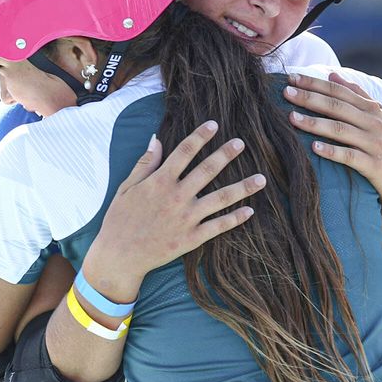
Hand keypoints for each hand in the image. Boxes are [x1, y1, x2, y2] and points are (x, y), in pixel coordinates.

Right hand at [83, 121, 265, 296]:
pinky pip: (218, 226)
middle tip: (241, 143)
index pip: (184, 152)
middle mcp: (177, 197)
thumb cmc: (119, 220)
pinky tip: (250, 210)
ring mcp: (186, 218)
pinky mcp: (192, 238)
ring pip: (221, 199)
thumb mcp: (126, 188)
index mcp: (159, 182)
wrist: (119, 257)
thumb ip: (144, 164)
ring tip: (262, 178)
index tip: (214, 124)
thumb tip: (156, 139)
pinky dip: (235, 218)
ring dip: (243, 187)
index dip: (199, 136)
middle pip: (207, 170)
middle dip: (226, 155)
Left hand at [285, 72, 381, 207]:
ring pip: (341, 130)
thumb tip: (332, 74)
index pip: (338, 91)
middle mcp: (373, 122)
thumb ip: (355, 94)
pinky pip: (350, 156)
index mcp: (370, 108)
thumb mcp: (375, 115)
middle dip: (310, 98)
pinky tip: (314, 148)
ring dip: (315, 123)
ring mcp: (374, 143)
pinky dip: (332, 151)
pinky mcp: (374, 165)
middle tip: (286, 92)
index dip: (315, 83)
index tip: (292, 77)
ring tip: (292, 118)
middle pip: (337, 107)